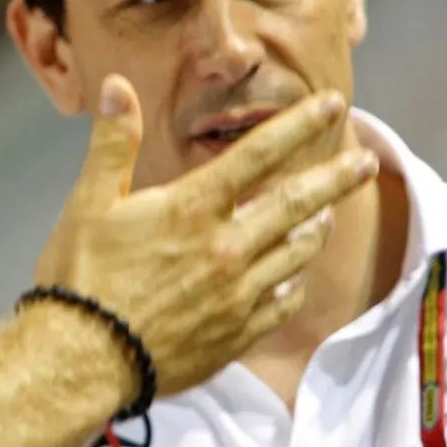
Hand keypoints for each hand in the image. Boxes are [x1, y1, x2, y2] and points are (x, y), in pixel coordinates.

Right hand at [34, 75, 373, 396]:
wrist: (81, 359)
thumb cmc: (80, 277)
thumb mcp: (89, 202)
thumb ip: (112, 143)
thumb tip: (117, 87)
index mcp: (192, 208)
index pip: (258, 154)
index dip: (299, 125)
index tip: (331, 105)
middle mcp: (226, 248)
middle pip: (297, 203)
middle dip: (336, 178)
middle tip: (365, 161)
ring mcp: (237, 294)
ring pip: (297, 254)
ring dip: (317, 229)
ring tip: (329, 213)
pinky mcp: (236, 335)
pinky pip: (283, 305)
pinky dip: (293, 285)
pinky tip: (293, 278)